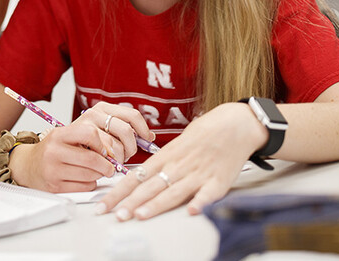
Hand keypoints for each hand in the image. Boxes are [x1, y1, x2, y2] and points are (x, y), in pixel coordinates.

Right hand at [11, 102, 154, 191]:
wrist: (28, 165)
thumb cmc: (58, 149)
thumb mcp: (72, 134)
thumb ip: (100, 131)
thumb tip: (145, 136)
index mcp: (63, 131)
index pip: (93, 131)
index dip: (110, 140)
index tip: (118, 145)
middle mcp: (56, 146)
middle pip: (98, 155)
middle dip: (113, 161)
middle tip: (115, 162)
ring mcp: (54, 166)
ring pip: (95, 172)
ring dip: (104, 173)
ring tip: (99, 170)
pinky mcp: (55, 184)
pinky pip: (87, 185)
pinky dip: (92, 183)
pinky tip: (85, 178)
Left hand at [97, 102, 265, 220]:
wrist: (235, 124)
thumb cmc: (204, 134)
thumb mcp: (176, 145)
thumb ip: (160, 163)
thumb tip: (138, 178)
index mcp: (165, 157)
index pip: (135, 177)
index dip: (118, 192)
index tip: (104, 205)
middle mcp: (178, 166)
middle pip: (150, 186)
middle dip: (131, 202)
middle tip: (117, 215)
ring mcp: (198, 174)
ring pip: (173, 191)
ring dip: (156, 204)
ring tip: (141, 215)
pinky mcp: (218, 182)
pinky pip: (207, 194)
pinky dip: (200, 203)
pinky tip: (191, 211)